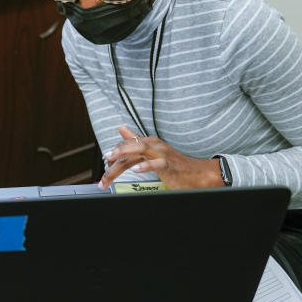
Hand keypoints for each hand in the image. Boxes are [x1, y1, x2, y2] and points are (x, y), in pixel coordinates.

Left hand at [99, 125, 222, 189]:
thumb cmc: (175, 164)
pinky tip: (136, 170)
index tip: (104, 163)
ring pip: (139, 151)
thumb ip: (136, 141)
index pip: (126, 144)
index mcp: (148, 143)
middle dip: (113, 156)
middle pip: (129, 147)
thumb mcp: (152, 152)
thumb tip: (122, 129)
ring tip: (111, 161)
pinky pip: (156, 164)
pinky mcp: (170, 164)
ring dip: (123, 157)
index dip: (113, 153)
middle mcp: (153, 145)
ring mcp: (161, 154)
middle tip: (103, 165)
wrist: (198, 173)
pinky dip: (145, 166)